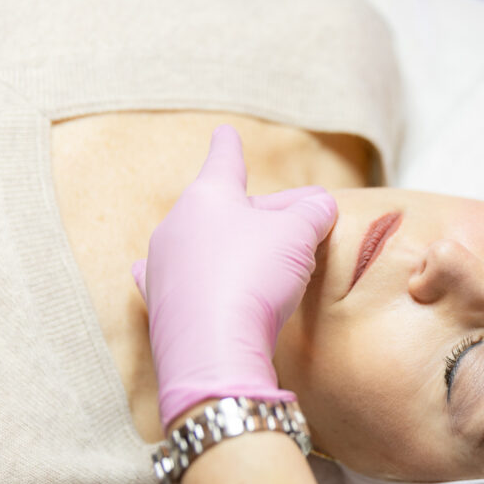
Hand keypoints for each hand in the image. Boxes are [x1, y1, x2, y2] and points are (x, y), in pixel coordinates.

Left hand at [133, 125, 336, 430]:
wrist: (215, 350)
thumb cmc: (254, 278)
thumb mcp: (299, 236)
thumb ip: (313, 213)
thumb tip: (321, 205)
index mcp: (207, 196)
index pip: (224, 162)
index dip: (230, 147)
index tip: (225, 132)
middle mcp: (176, 226)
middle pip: (226, 209)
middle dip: (262, 212)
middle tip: (300, 221)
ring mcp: (163, 267)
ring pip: (207, 245)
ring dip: (236, 247)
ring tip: (265, 258)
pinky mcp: (162, 307)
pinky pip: (184, 281)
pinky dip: (199, 278)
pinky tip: (189, 277)